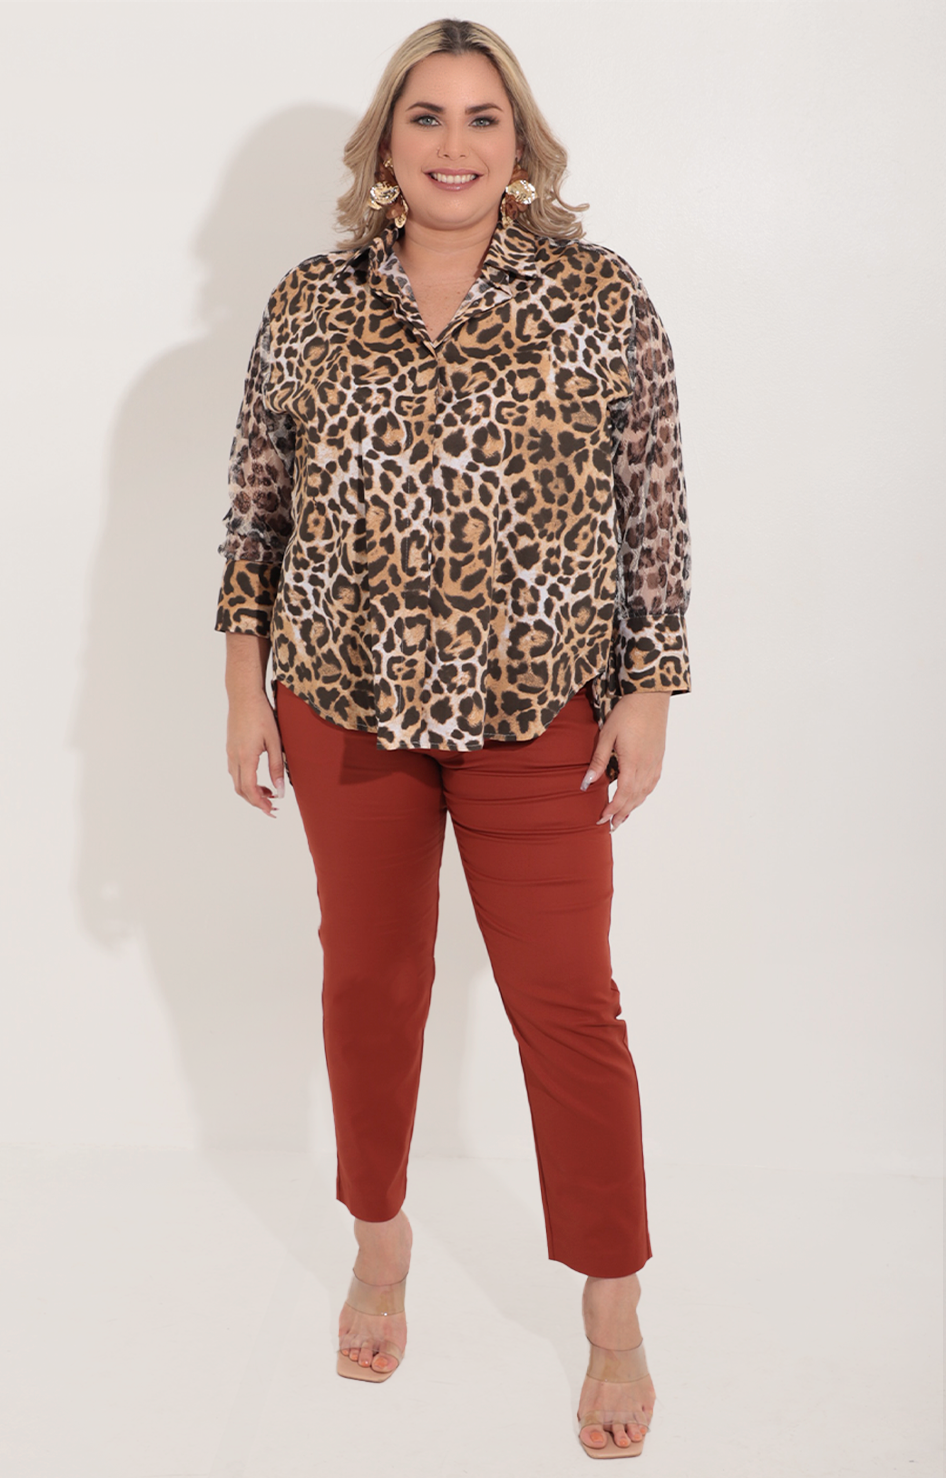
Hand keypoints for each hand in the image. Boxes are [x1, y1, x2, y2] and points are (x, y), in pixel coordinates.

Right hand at [226, 689, 284, 816]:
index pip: (249, 789)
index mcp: (246, 757)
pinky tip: (259, 778)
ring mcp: (230, 752)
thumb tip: (280, 790)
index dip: (260, 803)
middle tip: (272, 807)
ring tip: (269, 793)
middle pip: (241, 790)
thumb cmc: (261, 715)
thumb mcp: (275, 741)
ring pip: (237, 781)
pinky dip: (246, 781)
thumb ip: (277, 767)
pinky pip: (235, 772)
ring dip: (251, 792)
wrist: (243, 696)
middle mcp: (234, 757)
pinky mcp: (230, 748)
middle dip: (255, 802)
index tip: (272, 810)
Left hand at [579, 692, 670, 830]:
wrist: (650, 697)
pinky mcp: (659, 758)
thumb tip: (586, 783)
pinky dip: (643, 796)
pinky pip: (652, 784)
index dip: (612, 809)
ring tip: (621, 819)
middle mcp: (647, 766)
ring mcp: (655, 763)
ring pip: (644, 793)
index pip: (622, 794)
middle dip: (621, 814)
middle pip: (634, 798)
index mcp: (633, 762)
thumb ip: (597, 761)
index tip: (601, 819)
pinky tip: (637, 799)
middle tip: (609, 826)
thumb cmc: (627, 713)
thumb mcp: (607, 735)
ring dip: (632, 808)